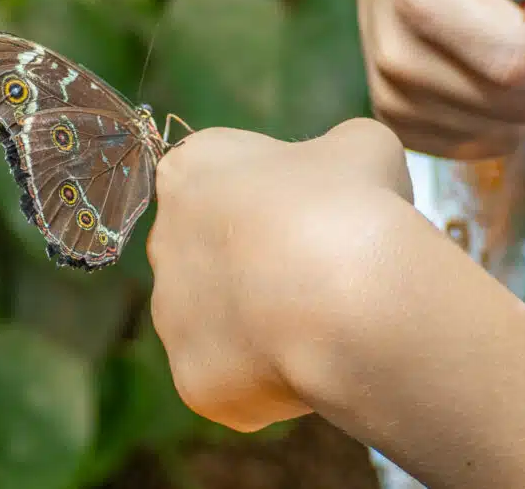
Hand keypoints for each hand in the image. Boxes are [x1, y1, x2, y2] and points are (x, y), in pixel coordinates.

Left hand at [146, 119, 409, 431]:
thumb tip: (340, 175)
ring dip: (259, 319)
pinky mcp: (190, 376)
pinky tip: (311, 361)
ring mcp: (171, 314)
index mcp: (191, 169)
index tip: (314, 209)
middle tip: (321, 268)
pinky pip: (233, 376)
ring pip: (217, 318)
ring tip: (322, 320)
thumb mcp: (361, 147)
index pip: (219, 177)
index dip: (272, 195)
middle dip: (256, 260)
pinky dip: (271, 375)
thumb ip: (332, 154)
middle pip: (210, 250)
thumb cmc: (352, 203)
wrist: (350, 299)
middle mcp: (164, 240)